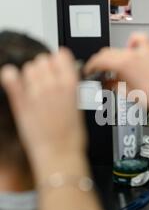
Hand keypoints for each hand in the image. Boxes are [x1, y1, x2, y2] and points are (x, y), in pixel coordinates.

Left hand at [0, 48, 85, 173]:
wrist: (59, 154)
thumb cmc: (71, 137)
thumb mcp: (79, 107)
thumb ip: (69, 88)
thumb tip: (62, 78)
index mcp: (70, 84)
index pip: (61, 55)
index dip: (58, 61)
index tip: (57, 67)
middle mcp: (52, 84)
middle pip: (42, 60)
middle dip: (43, 68)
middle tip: (44, 81)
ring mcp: (35, 92)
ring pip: (28, 67)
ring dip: (29, 74)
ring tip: (32, 87)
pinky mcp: (20, 102)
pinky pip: (9, 76)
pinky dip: (10, 76)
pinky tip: (13, 81)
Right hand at [84, 33, 148, 106]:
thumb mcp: (127, 94)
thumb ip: (112, 85)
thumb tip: (105, 83)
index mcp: (123, 64)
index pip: (99, 60)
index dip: (90, 67)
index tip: (88, 71)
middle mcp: (131, 54)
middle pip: (106, 52)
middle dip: (99, 62)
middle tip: (97, 72)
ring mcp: (141, 51)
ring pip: (118, 48)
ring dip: (112, 56)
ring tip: (112, 68)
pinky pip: (137, 39)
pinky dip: (130, 43)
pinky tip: (129, 51)